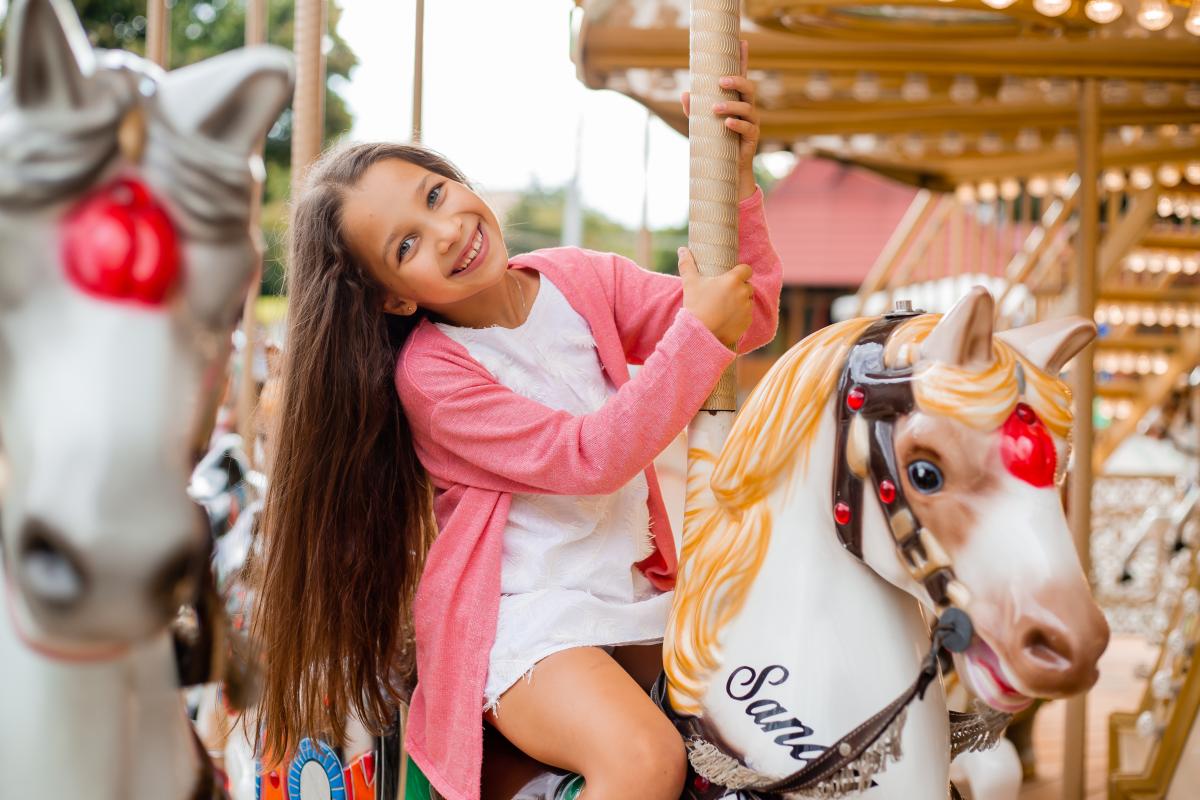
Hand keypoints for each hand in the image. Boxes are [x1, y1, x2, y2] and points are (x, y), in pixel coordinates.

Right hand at [677, 247, 752, 349]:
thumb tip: (682, 249)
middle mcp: (743, 292)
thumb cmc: (695, 305)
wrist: (700, 332)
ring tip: (725, 307)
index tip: (733, 276)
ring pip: (748, 301)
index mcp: (733, 280)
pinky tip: (728, 318)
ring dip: (741, 302)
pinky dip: (740, 316)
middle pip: (747, 285)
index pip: (746, 269)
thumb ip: (687, 264)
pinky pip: (747, 315)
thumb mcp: (690, 282)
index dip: (741, 271)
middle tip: (725, 293)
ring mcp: (747, 308)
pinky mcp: (747, 322)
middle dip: (739, 288)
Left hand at [680, 40, 759, 201]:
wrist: (727, 169)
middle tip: (720, 81)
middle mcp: (748, 107)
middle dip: (736, 81)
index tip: (742, 41)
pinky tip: (726, 123)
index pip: (742, 76)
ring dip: (730, 106)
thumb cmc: (716, 142)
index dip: (743, 59)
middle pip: (748, 87)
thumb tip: (684, 94)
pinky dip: (736, 124)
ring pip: (747, 108)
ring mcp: (752, 122)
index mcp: (737, 100)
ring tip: (714, 109)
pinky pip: (747, 127)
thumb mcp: (702, 125)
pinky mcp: (752, 137)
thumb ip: (694, 110)